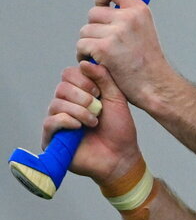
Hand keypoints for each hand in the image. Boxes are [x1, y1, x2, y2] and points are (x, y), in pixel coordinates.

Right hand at [42, 62, 141, 185]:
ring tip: (94, 122)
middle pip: (61, 87)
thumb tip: (85, 62)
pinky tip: (79, 127)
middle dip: (82, 96)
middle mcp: (66, 105)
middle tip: (97, 107)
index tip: (99, 91)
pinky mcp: (52, 138)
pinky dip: (66, 121)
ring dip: (78, 111)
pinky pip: (50, 122)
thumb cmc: (120, 129)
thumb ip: (103, 78)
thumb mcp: (116, 98)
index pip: (69, 74)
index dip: (82, 79)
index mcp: (80, 94)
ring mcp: (58, 121)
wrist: (121, 156)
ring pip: (56, 103)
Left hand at [76, 0, 174, 109]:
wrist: (156, 86)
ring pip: (85, 31)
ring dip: (88, 44)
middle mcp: (129, 18)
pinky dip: (84, 55)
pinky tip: (96, 63)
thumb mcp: (145, 30)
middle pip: (93, 13)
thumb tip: (107, 9)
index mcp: (140, 10)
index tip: (103, 8)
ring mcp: (116, 33)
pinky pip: (81, 45)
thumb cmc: (149, 64)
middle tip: (106, 45)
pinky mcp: (104, 48)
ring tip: (103, 57)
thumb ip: (128, 18)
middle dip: (94, 29)